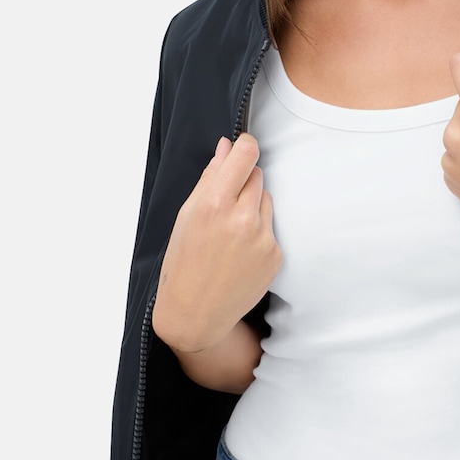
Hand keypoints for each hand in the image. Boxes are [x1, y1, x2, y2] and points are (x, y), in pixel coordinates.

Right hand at [152, 134, 282, 352]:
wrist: (196, 313)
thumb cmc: (183, 263)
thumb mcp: (186, 216)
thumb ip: (210, 178)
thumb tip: (227, 146)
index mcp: (215, 205)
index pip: (245, 155)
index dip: (245, 145)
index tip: (243, 147)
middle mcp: (243, 219)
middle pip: (257, 175)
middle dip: (243, 182)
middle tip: (224, 204)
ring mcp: (263, 238)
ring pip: (266, 200)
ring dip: (252, 206)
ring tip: (230, 233)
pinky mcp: (276, 254)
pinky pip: (272, 227)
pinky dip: (259, 232)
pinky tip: (240, 252)